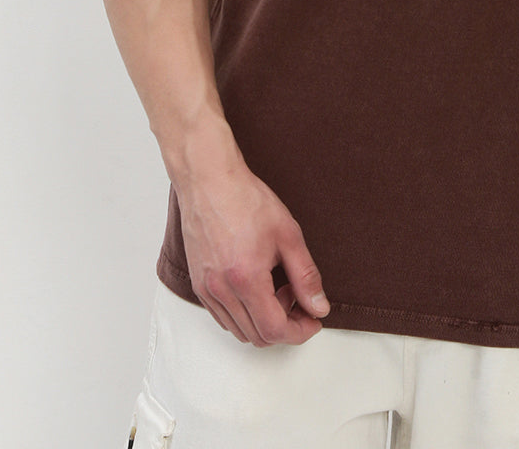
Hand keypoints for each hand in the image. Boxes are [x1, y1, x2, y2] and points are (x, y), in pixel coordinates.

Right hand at [176, 156, 330, 346]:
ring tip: (277, 288)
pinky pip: (223, 317)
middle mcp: (221, 290)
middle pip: (257, 336)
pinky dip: (244, 315)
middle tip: (299, 299)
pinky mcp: (199, 284)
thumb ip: (306, 276)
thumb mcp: (288, 235)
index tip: (313, 320)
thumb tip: (319, 308)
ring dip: (264, 321)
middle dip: (285, 326)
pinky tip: (257, 287)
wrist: (210, 181)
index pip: (275, 330)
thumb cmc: (246, 200)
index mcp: (246, 279)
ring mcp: (206, 289)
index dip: (300, 331)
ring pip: (239, 330)